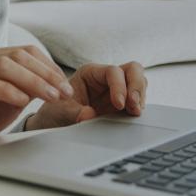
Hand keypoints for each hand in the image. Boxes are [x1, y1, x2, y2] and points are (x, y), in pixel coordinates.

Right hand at [0, 46, 73, 144]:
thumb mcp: (13, 98)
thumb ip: (30, 86)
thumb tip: (59, 83)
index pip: (25, 51)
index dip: (49, 66)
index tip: (65, 84)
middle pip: (18, 55)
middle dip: (46, 73)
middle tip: (64, 92)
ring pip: (3, 65)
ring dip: (33, 80)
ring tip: (50, 96)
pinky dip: (8, 91)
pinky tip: (23, 101)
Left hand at [25, 62, 147, 131]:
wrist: (55, 125)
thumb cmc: (55, 112)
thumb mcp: (61, 112)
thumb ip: (74, 113)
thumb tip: (89, 116)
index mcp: (90, 73)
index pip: (113, 71)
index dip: (119, 86)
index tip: (119, 104)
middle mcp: (106, 78)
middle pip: (133, 70)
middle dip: (137, 86)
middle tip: (134, 106)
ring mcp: (116, 90)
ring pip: (139, 82)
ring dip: (140, 96)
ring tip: (135, 112)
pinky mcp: (122, 104)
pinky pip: (138, 100)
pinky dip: (139, 107)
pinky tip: (134, 116)